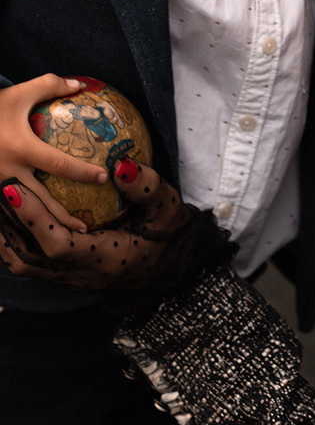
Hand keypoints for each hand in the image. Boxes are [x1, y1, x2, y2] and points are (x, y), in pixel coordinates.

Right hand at [0, 75, 106, 230]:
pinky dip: (24, 219)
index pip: (59, 165)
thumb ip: (50, 85)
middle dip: (64, 217)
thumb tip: (79, 85)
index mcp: (21, 149)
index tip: (104, 177)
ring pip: (24, 211)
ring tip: (65, 235)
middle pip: (42, 201)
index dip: (83, 172)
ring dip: (44, 224)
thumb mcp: (20, 92)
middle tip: (86, 228)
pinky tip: (38, 229)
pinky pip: (8, 209)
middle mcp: (8, 172)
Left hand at [0, 159, 233, 312]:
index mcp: (104, 259)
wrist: (166, 264)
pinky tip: (6, 216)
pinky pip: (27, 263)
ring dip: (4, 234)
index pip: (57, 245)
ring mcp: (68, 280)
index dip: (32, 218)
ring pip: (22, 264)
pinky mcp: (62, 277)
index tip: (13, 187)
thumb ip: (146, 188)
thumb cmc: (166, 232)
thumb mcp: (166, 207)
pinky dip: (11, 240)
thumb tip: (121, 165)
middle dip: (6, 222)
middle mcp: (80, 275)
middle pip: (29, 256)